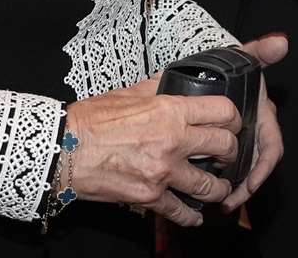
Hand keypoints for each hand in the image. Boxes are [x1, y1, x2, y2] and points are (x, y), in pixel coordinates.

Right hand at [65, 77, 242, 226]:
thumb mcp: (128, 93)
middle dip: (230, 152)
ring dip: (217, 187)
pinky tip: (195, 215)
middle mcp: (173, 140)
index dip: (232, 118)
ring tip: (217, 187)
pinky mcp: (150, 196)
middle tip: (227, 155)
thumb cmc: (91, 119)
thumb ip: (156, 88)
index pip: (221, 110)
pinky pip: (182, 211)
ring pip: (210, 185)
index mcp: (169, 110)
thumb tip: (172, 81)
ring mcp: (163, 171)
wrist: (65, 149)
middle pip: (225, 147)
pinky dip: (191, 216)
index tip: (231, 124)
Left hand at [220, 33, 287, 212]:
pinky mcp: (226, 145)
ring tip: (221, 203)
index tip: (251, 184)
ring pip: (243, 170)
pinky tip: (209, 190)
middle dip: (246, 186)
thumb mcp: (245, 58)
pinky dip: (223, 180)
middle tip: (229, 201)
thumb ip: (261, 51)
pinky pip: (229, 167)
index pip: (270, 147)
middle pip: (256, 166)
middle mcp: (255, 131)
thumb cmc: (232, 66)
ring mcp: (242, 140)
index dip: (263, 167)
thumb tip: (280, 41)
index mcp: (264, 116)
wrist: (214, 70)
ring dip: (235, 188)